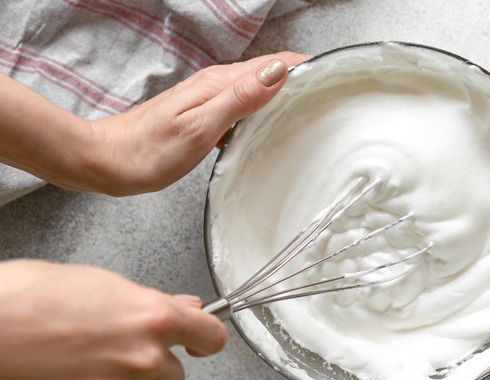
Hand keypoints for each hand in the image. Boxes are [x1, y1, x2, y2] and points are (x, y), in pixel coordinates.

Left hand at [0, 52, 308, 195]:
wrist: (110, 161)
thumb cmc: (149, 151)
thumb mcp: (200, 126)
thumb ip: (240, 98)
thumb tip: (276, 73)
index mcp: (219, 83)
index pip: (273, 63)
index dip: (305, 66)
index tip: (333, 74)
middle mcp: (216, 84)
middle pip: (269, 71)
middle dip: (303, 75)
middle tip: (333, 90)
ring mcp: (210, 97)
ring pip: (258, 86)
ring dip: (286, 90)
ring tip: (313, 103)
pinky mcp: (206, 113)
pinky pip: (245, 103)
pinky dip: (266, 106)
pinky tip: (273, 122)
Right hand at [0, 260, 226, 379]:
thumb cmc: (29, 297)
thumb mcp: (100, 281)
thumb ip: (149, 300)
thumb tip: (180, 305)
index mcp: (153, 317)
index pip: (210, 335)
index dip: (205, 336)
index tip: (200, 338)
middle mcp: (144, 357)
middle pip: (175, 371)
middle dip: (157, 360)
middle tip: (121, 344)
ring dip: (121, 376)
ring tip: (82, 354)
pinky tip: (67, 373)